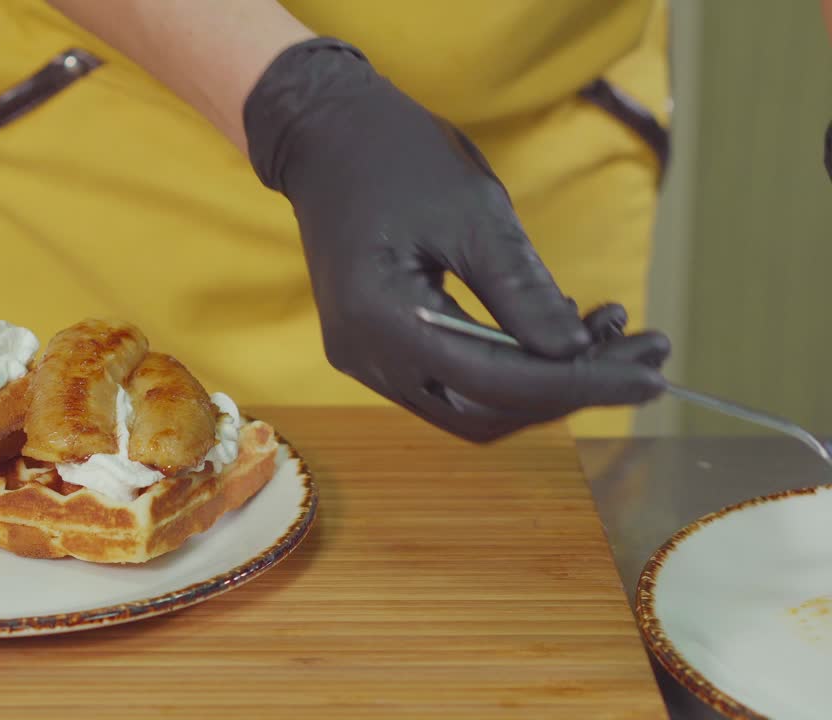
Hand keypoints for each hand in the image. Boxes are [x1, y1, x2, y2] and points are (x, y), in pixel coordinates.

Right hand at [243, 38, 670, 441]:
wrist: (327, 139)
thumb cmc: (398, 158)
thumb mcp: (472, 211)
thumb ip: (521, 290)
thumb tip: (580, 353)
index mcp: (381, 320)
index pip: (494, 383)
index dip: (579, 384)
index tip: (653, 374)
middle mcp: (366, 357)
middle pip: (483, 412)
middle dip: (569, 389)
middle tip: (644, 350)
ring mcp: (366, 360)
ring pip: (470, 408)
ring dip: (544, 384)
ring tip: (608, 334)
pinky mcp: (377, 351)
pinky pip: (452, 384)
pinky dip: (511, 371)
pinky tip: (554, 332)